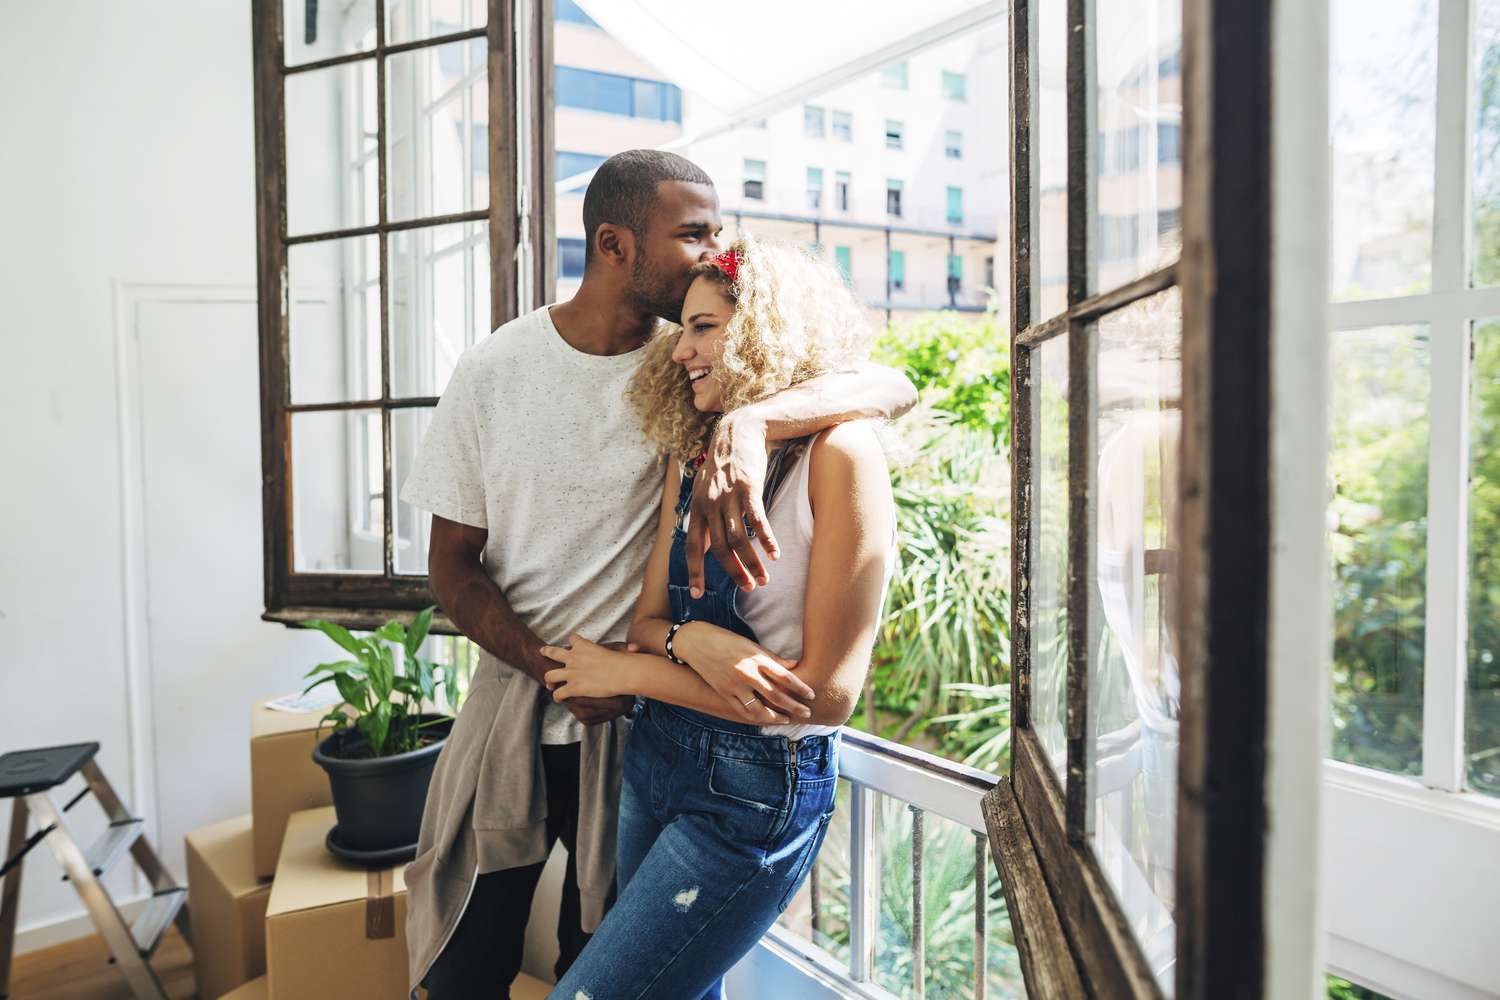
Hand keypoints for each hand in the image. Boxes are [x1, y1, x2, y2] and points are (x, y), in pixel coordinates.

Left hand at [539, 636, 635, 725]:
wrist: (622, 672)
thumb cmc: (624, 662)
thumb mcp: (622, 650)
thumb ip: (626, 649)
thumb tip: (636, 648)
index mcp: (584, 646)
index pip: (573, 639)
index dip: (573, 641)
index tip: (574, 643)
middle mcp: (574, 657)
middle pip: (554, 652)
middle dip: (547, 652)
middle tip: (543, 651)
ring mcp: (571, 673)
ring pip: (550, 675)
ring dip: (548, 678)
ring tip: (549, 683)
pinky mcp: (573, 688)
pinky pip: (558, 693)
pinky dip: (557, 696)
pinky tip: (559, 699)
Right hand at [675, 622, 814, 724]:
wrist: (695, 642)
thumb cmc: (725, 639)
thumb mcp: (750, 644)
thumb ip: (772, 657)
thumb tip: (794, 665)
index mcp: (756, 658)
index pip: (784, 676)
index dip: (800, 687)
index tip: (811, 695)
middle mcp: (746, 673)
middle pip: (776, 695)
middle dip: (794, 706)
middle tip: (807, 713)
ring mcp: (734, 686)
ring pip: (759, 709)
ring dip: (775, 717)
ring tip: (787, 719)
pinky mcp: (724, 693)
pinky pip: (742, 711)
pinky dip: (756, 718)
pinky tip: (765, 719)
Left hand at [689, 412, 780, 595]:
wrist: (737, 432)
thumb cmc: (724, 466)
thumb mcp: (706, 490)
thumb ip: (705, 517)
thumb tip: (706, 545)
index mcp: (697, 508)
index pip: (693, 547)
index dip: (695, 571)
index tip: (698, 594)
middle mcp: (710, 505)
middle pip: (720, 548)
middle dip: (734, 572)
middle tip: (749, 589)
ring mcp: (729, 496)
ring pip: (739, 539)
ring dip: (752, 562)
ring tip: (764, 579)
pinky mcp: (748, 488)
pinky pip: (757, 520)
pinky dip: (766, 540)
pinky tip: (775, 554)